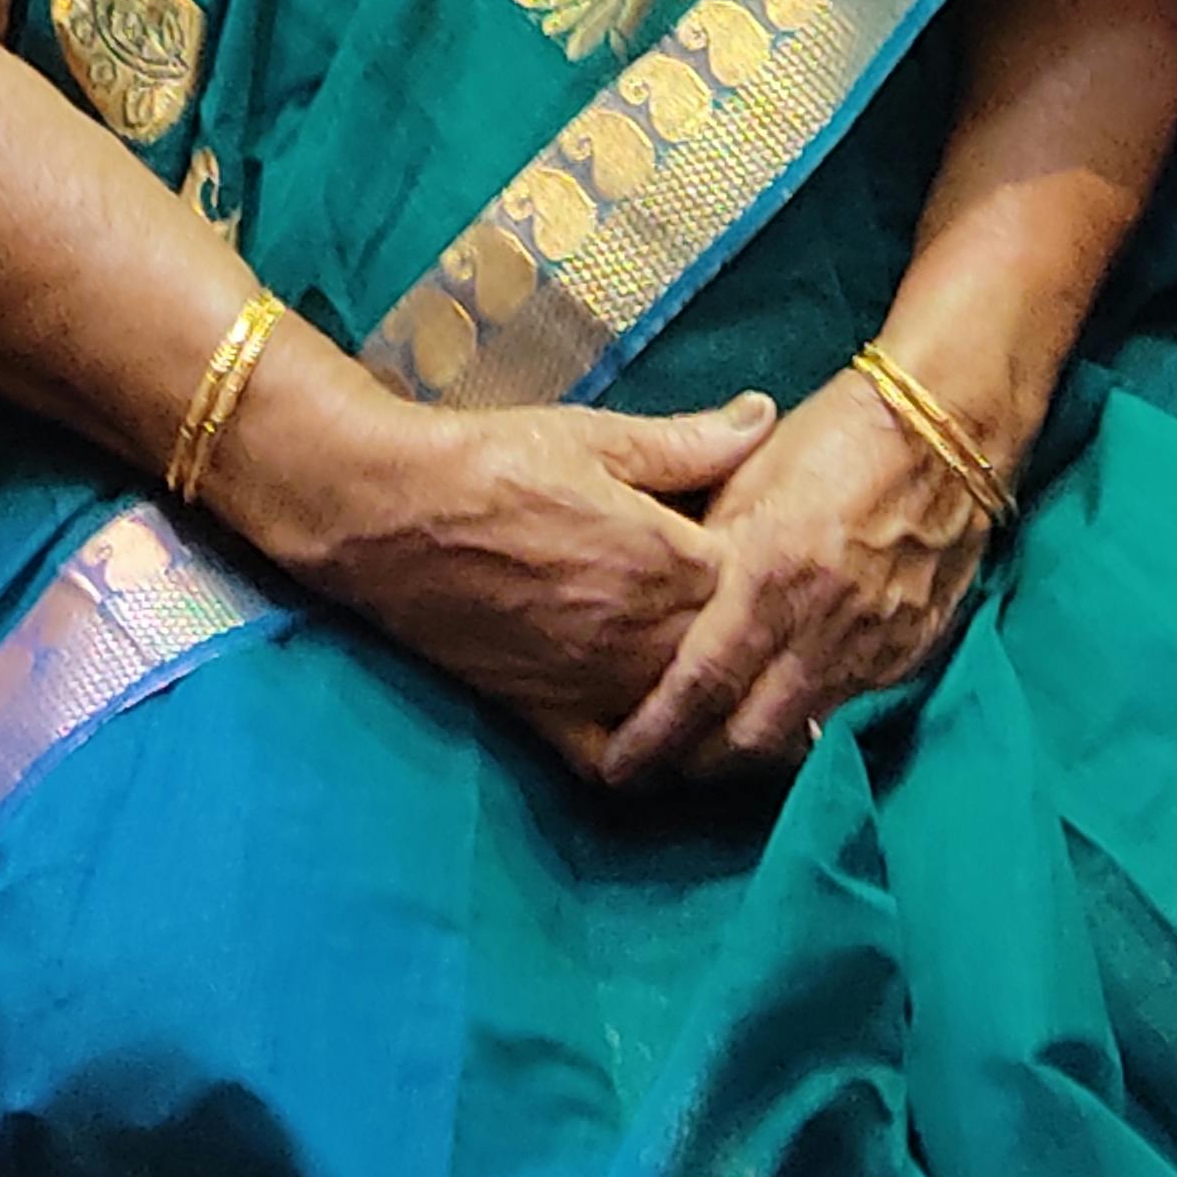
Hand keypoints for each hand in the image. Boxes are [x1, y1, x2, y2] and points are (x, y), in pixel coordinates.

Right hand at [308, 392, 772, 750]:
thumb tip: (767, 413)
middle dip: (763, 650)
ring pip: (691, 721)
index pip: (763, 587)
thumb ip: (691, 440)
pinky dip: (649, 762)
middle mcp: (643, 635)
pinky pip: (617, 763)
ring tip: (749, 695)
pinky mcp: (547, 715)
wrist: (390, 510)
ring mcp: (597, 684)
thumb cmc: (494, 460)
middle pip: (738, 663)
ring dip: (721, 710)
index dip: (778, 576)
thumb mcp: (598, 437)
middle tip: (785, 639)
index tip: (786, 562)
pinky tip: (668, 743)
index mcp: (668, 559)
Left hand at [589, 363, 1006, 787]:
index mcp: (769, 573)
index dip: (652, 735)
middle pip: (748, 737)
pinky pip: (851, 718)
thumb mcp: (745, 481)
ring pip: (800, 740)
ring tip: (708, 759)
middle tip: (654, 770)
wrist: (943, 428)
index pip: (700, 683)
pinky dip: (807, 733)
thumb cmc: (830, 440)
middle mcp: (822, 624)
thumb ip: (702, 553)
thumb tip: (653, 605)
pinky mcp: (910, 655)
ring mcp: (873, 647)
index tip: (612, 766)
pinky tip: (778, 726)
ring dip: (748, 759)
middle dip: (694, 765)